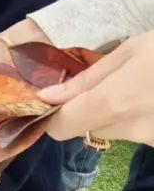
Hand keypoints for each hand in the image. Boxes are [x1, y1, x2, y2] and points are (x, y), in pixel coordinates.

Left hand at [39, 32, 153, 146]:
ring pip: (113, 131)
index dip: (51, 116)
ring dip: (112, 113)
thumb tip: (46, 97)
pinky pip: (135, 132)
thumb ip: (88, 79)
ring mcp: (153, 139)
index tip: (50, 97)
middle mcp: (133, 129)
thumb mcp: (130, 51)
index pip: (63, 126)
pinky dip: (134, 118)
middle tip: (100, 82)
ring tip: (133, 85)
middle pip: (88, 128)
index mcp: (116, 102)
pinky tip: (148, 96)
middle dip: (85, 109)